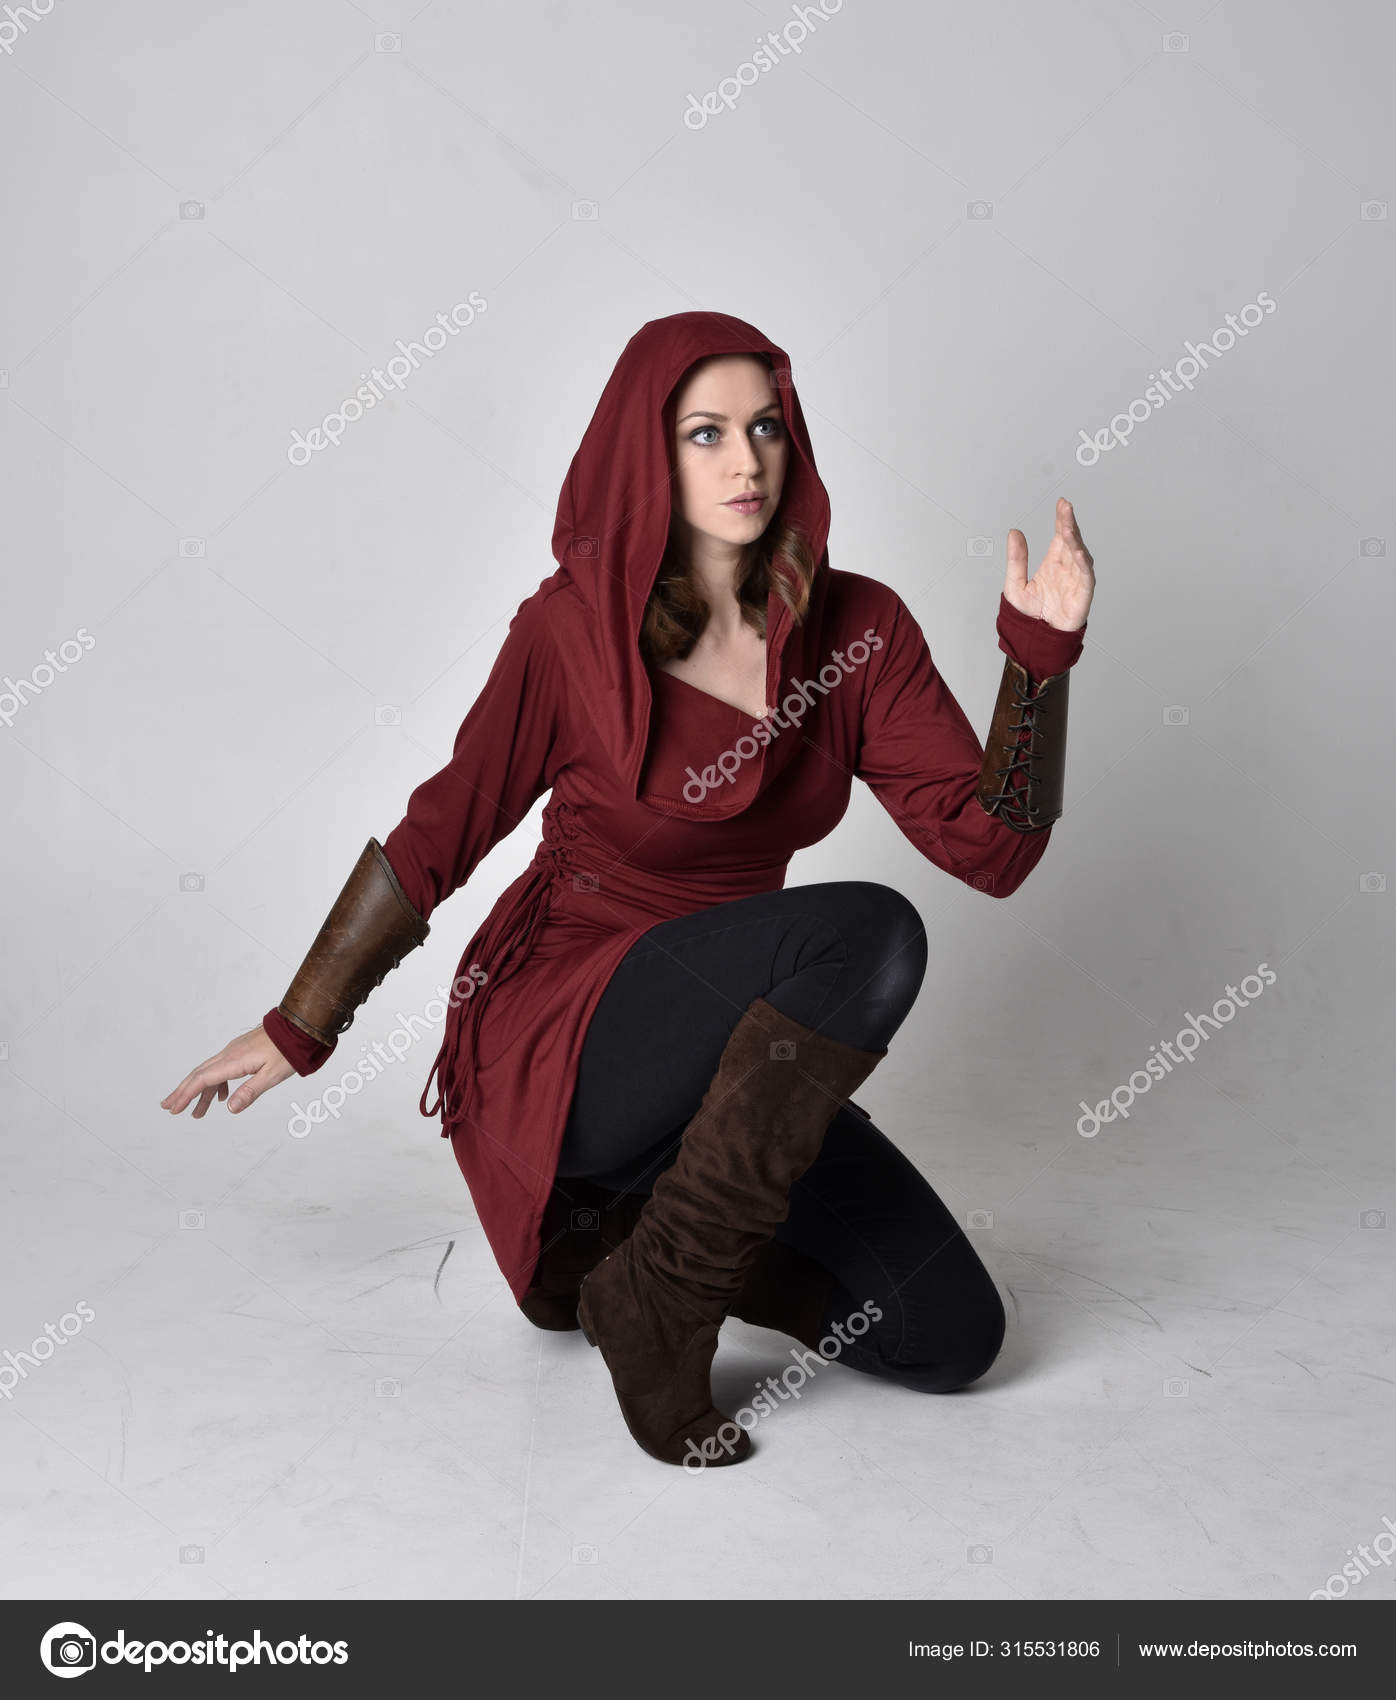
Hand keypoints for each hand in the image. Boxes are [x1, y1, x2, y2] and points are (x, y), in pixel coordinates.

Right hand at [161, 1024, 295, 1117]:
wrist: (299, 1027)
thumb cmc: (289, 1050)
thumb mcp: (272, 1075)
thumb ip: (250, 1092)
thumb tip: (229, 1108)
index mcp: (234, 1061)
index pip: (203, 1080)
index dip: (186, 1095)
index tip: (174, 1108)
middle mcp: (229, 1054)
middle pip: (199, 1074)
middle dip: (183, 1092)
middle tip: (169, 1107)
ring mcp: (234, 1050)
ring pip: (210, 1072)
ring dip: (200, 1092)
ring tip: (196, 1113)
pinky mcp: (241, 1050)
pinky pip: (221, 1068)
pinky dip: (216, 1084)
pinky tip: (221, 1096)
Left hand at [1003, 497, 1094, 631]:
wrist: (1035, 640)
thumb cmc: (1029, 615)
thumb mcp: (1014, 584)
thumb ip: (1016, 559)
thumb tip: (1014, 533)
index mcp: (1053, 564)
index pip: (1060, 536)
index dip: (1062, 519)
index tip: (1061, 503)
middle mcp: (1067, 569)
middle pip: (1072, 541)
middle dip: (1069, 524)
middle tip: (1065, 508)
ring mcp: (1076, 581)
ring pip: (1080, 556)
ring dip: (1075, 541)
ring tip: (1068, 529)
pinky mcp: (1082, 595)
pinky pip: (1086, 577)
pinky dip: (1084, 565)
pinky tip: (1080, 553)